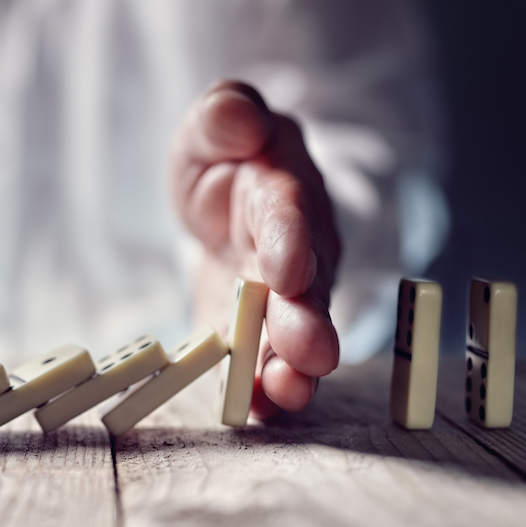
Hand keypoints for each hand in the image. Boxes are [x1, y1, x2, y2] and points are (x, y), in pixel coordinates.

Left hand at [169, 80, 340, 418]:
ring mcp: (280, 301)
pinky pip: (261, 364)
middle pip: (306, 289)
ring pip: (293, 336)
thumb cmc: (226, 160)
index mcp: (282, 192)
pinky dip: (261, 391)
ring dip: (292, 368)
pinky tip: (259, 412)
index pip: (289, 214)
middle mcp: (295, 252)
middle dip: (306, 322)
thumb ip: (225, 115)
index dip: (290, 242)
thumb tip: (240, 115)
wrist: (228, 202)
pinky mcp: (254, 334)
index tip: (289, 271)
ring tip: (289, 395)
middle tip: (311, 354)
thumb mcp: (214, 125)